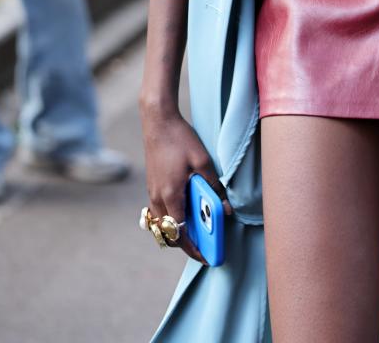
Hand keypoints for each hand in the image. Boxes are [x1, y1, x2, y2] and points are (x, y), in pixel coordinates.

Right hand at [140, 106, 233, 263]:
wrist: (157, 121)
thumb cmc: (180, 139)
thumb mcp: (203, 161)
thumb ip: (213, 187)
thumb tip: (226, 208)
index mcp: (170, 195)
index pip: (180, 233)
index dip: (194, 248)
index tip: (207, 257)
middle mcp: (157, 199)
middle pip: (170, 233)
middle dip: (187, 244)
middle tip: (206, 247)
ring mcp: (152, 193)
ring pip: (163, 225)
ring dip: (179, 232)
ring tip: (199, 232)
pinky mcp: (152, 186)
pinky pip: (160, 213)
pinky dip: (173, 219)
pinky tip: (188, 212)